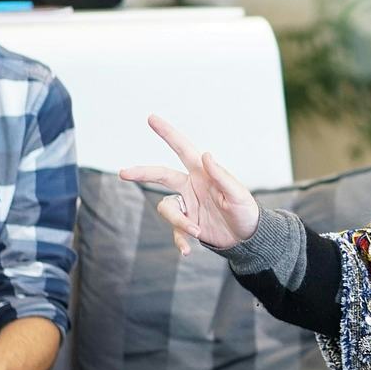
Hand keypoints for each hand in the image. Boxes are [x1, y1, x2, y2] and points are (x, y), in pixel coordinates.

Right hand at [121, 114, 260, 254]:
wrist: (247, 238)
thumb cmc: (246, 211)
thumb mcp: (237, 194)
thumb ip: (221, 176)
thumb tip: (205, 154)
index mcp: (202, 173)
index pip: (182, 149)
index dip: (167, 133)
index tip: (151, 118)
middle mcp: (191, 186)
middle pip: (160, 175)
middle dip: (142, 173)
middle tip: (123, 173)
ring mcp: (187, 205)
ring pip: (167, 209)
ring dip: (178, 222)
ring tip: (196, 231)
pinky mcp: (187, 224)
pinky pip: (174, 232)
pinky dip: (179, 241)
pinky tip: (187, 251)